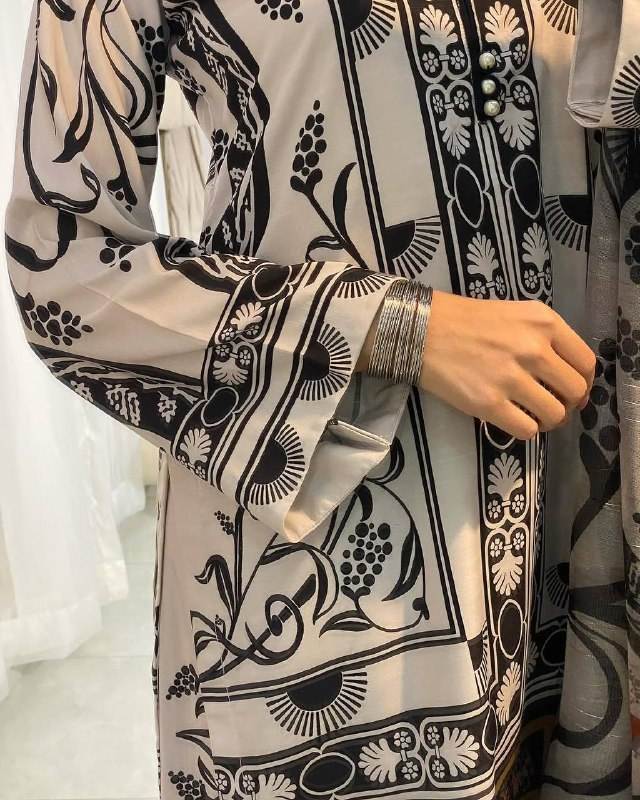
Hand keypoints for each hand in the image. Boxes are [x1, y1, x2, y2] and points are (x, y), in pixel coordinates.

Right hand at [418, 290, 595, 439]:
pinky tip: (514, 420)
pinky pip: (526, 430)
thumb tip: (567, 375)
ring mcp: (511, 378)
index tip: (573, 390)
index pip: (586, 362)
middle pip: (574, 391)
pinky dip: (526, 430)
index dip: (584, 382)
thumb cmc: (467, 320)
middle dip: (569, 404)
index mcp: (544, 323)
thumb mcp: (516, 313)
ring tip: (534, 416)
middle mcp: (534, 349)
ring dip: (548, 421)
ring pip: (554, 415)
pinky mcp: (489, 404)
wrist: (422, 331)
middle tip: (553, 406)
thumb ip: (544, 337)